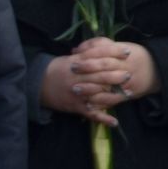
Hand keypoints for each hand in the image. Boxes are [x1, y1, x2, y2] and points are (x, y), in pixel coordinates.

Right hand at [38, 39, 155, 126]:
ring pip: (98, 95)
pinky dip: (103, 119)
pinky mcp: (75, 107)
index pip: (97, 56)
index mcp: (76, 63)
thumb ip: (87, 53)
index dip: (113, 53)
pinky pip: (91, 114)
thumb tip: (107, 47)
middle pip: (100, 76)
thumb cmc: (58, 70)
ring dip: (115, 96)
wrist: (38, 85)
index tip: (127, 52)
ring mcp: (77, 94)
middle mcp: (77, 78)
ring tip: (129, 94)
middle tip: (129, 75)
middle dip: (116, 75)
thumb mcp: (70, 58)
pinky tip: (114, 122)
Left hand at [68, 37, 158, 104]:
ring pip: (108, 84)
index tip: (74, 54)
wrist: (157, 70)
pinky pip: (113, 100)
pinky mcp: (127, 95)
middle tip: (72, 69)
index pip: (104, 51)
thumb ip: (99, 45)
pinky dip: (101, 102)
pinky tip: (88, 103)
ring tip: (75, 88)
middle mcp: (124, 67)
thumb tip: (77, 49)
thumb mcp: (119, 46)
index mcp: (123, 54)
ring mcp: (126, 83)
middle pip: (105, 66)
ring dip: (90, 88)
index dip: (89, 52)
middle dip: (87, 67)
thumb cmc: (133, 56)